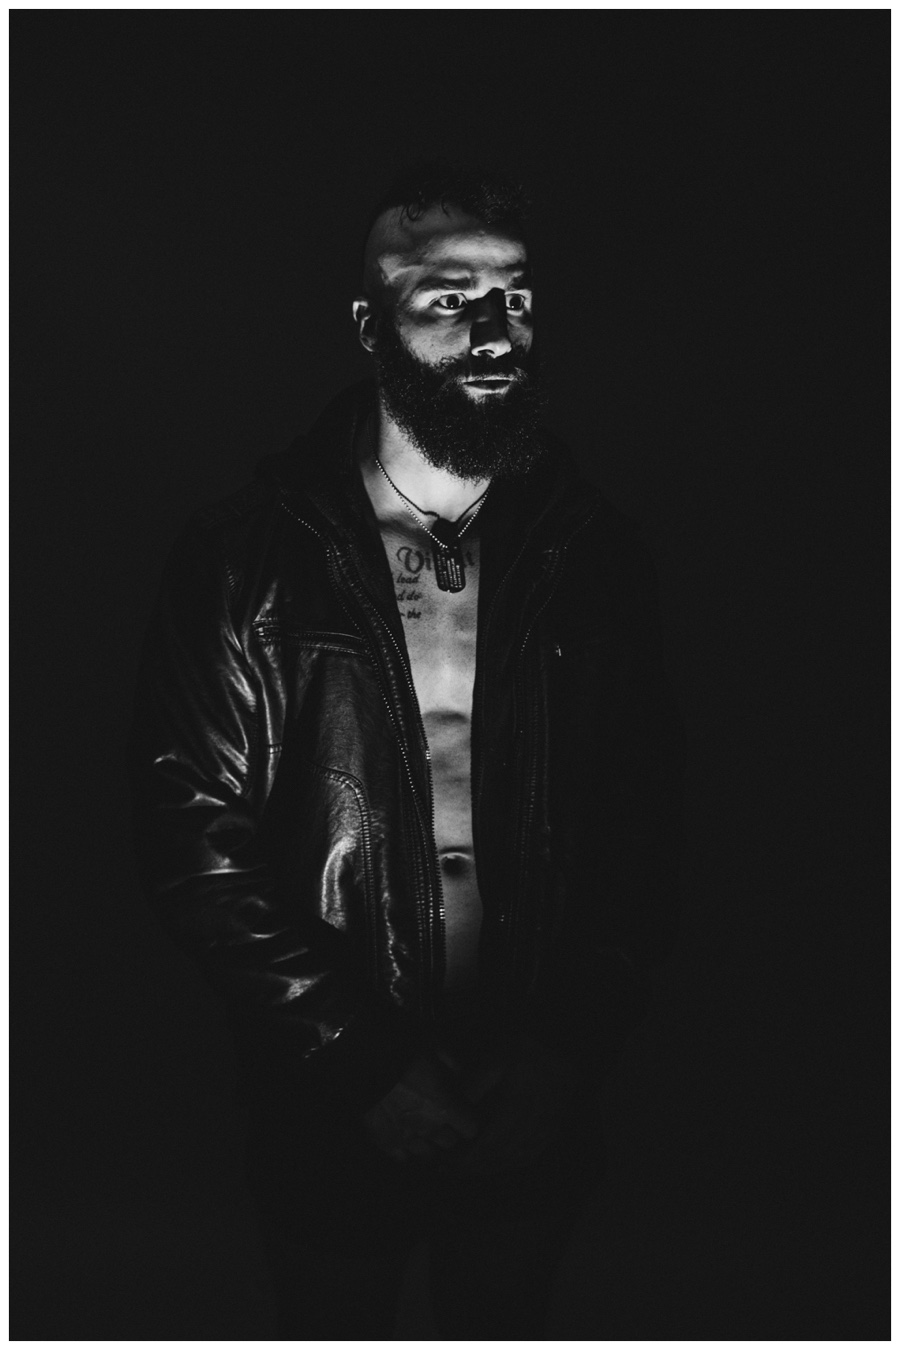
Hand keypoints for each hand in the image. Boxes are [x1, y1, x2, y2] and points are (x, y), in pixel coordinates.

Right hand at [361, 1053, 478, 1163]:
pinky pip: (402, 1158)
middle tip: (443, 1120)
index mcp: (446, 1107)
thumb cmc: (402, 1052)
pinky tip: (403, 1139)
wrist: (365, 1064)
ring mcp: (407, 1139)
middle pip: (450, 1143)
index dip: (469, 1120)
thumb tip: (459, 1073)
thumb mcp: (433, 1044)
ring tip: (424, 1133)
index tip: (464, 1113)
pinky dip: (405, 1150)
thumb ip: (451, 1061)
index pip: (471, 1128)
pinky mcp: (386, 1144)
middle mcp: (430, 1129)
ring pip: (428, 1155)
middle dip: (449, 1132)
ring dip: (429, 1144)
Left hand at [449, 1036, 581, 1178]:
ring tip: (469, 1169)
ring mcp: (545, 1128)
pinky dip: (510, 1162)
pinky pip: (530, 1154)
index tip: (449, 1161)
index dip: (469, 1157)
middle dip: (475, 1166)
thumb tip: (453, 1110)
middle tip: (452, 1169)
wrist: (564, 1047)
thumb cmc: (526, 1050)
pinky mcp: (552, 1129)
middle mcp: (533, 1122)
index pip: (491, 1142)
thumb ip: (475, 1085)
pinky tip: (497, 1162)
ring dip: (491, 1167)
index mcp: (517, 1104)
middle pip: (501, 1155)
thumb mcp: (496, 1059)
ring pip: (516, 1158)